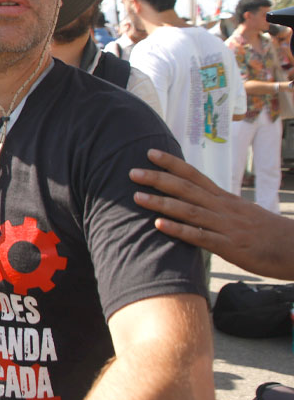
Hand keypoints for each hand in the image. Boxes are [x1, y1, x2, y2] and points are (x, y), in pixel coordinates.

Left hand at [130, 148, 293, 279]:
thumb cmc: (266, 232)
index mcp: (224, 198)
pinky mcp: (229, 246)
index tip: (150, 152)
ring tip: (137, 197)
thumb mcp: (241, 213)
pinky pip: (200, 237)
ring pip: (189, 210)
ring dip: (161, 203)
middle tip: (132, 173)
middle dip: (158, 179)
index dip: (172, 164)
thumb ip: (217, 207)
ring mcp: (225, 226)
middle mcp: (223, 207)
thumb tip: (196, 201)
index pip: (194, 175)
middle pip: (186, 189)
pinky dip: (179, 230)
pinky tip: (159, 226)